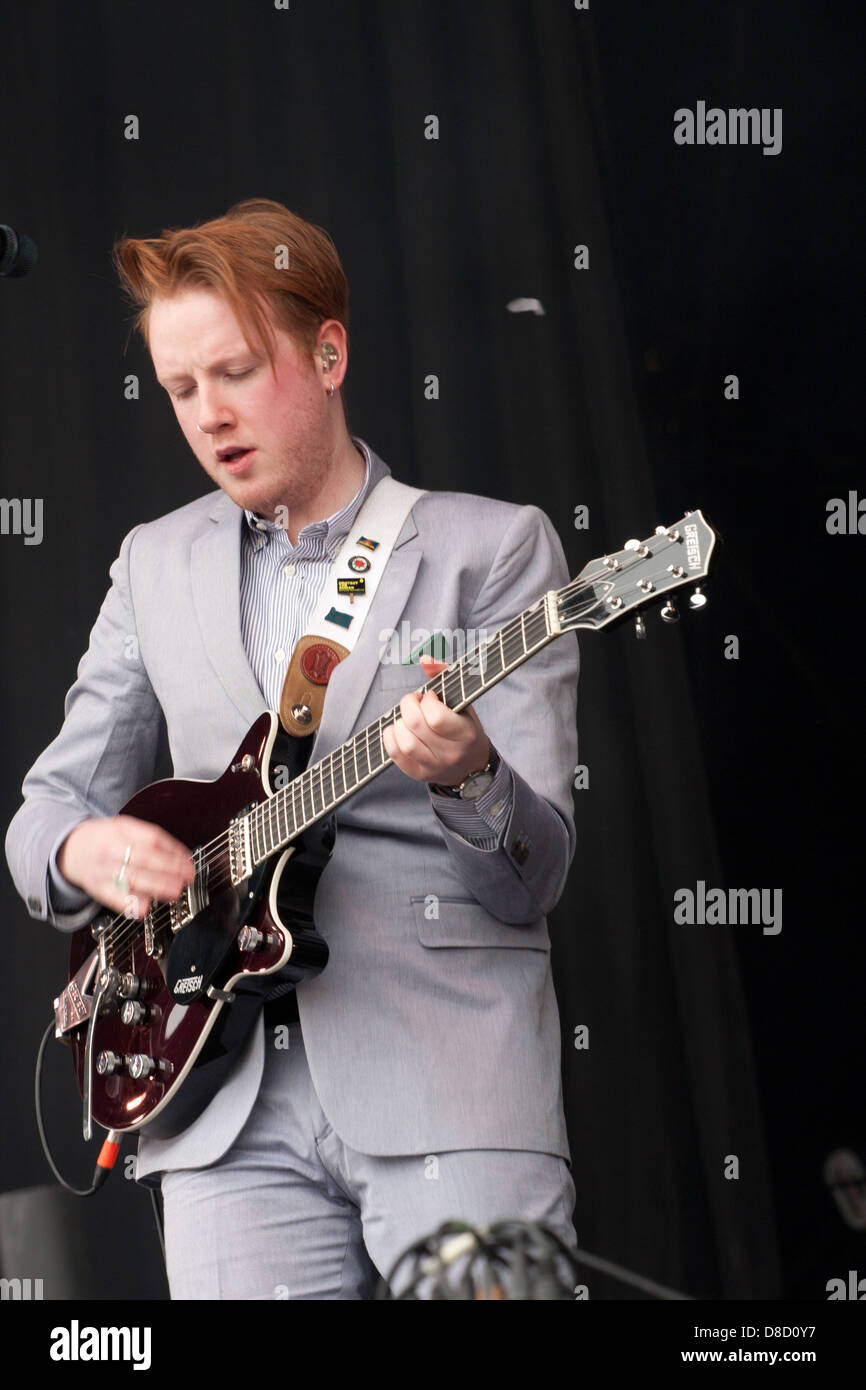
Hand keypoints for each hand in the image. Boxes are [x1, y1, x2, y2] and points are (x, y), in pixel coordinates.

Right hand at [57, 815, 195, 918]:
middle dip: (168, 869)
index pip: (152, 838)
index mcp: (121, 829)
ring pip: (131, 877)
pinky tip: (143, 909)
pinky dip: (129, 904)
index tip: (188, 863)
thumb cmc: (104, 839)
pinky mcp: (97, 887)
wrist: (69, 848)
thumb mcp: (125, 829)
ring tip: (174, 892)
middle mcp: (111, 848)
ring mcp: (103, 868)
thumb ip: (151, 840)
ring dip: (156, 886)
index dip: (173, 851)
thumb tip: (181, 857)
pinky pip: (113, 896)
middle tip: (186, 878)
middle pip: (143, 857)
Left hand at [381, 654, 490, 786]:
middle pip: (416, 726)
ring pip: (405, 743)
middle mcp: (451, 753)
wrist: (470, 765)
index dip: (427, 701)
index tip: (430, 697)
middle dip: (408, 705)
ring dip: (399, 723)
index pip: (437, 717)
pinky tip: (398, 729)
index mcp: (466, 734)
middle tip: (414, 702)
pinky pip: (395, 755)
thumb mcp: (463, 701)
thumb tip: (425, 659)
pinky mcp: (418, 774)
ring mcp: (434, 766)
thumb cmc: (465, 727)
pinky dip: (390, 737)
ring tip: (408, 718)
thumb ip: (445, 675)